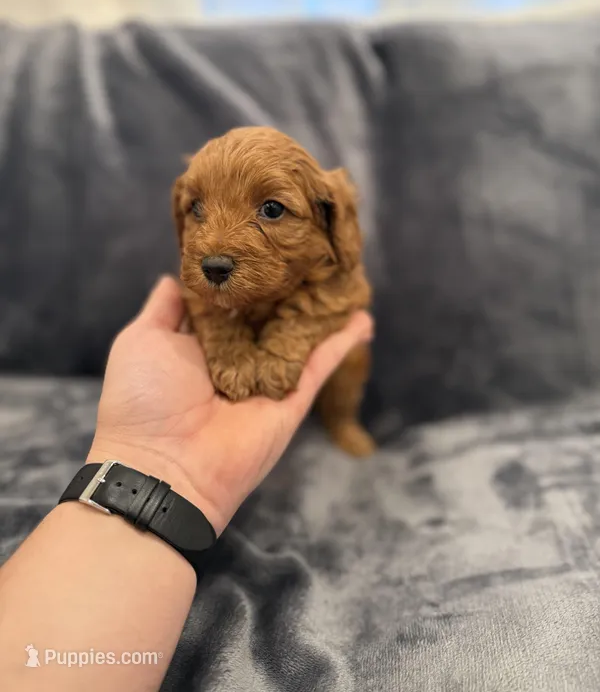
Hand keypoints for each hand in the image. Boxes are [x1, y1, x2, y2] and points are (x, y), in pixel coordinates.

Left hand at [89, 277, 372, 533]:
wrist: (163, 464)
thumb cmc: (142, 399)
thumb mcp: (142, 339)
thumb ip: (165, 307)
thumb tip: (176, 276)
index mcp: (201, 341)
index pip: (232, 299)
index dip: (248, 273)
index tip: (265, 241)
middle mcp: (238, 354)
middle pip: (272, 313)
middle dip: (290, 286)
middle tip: (313, 250)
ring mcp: (267, 376)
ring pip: (301, 334)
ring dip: (322, 309)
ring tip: (345, 277)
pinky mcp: (291, 397)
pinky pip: (320, 364)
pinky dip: (343, 342)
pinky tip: (363, 318)